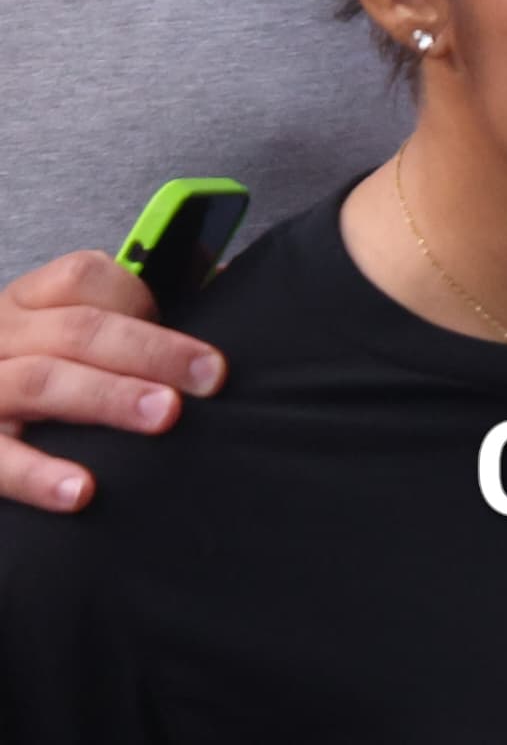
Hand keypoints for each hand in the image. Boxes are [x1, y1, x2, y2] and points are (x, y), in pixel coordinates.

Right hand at [0, 252, 224, 513]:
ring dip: (108, 398)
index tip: (181, 329)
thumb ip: (136, 310)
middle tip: (207, 377)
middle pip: (77, 330)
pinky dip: (38, 475)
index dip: (138, 298)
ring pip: (39, 382)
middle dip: (151, 351)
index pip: (82, 278)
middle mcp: (0, 337)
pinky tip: (82, 491)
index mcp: (29, 302)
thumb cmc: (42, 372)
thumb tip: (225, 275)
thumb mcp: (68, 333)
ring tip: (164, 416)